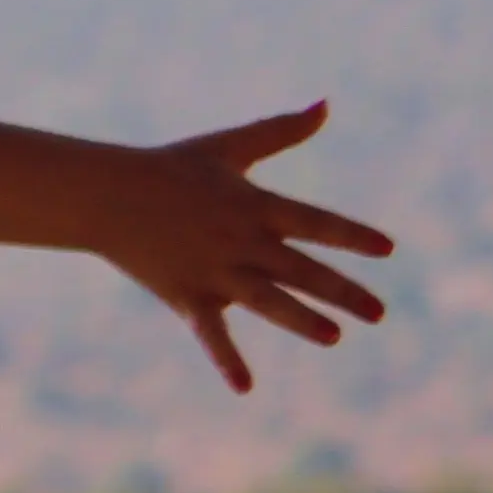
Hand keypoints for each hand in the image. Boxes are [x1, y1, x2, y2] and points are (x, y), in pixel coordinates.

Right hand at [87, 103, 395, 391]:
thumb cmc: (169, 167)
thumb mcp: (227, 146)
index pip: (314, 222)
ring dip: (301, 319)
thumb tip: (326, 105)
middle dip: (342, 292)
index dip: (351, 234)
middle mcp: (240, 241)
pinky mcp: (187, 295)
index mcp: (254, 206)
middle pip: (301, 270)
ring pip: (267, 300)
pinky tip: (244, 386)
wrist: (105, 194)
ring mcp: (214, 271)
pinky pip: (210, 332)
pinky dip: (225, 359)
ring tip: (334, 337)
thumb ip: (281, 131)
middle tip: (379, 314)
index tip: (387, 249)